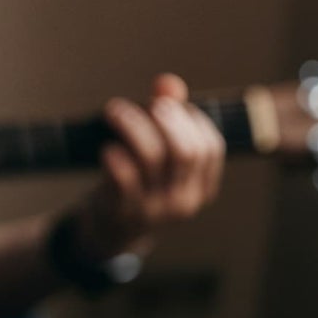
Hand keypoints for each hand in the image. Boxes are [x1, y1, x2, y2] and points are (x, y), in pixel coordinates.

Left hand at [71, 74, 224, 262]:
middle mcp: (183, 201)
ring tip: (114, 111)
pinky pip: (122, 178)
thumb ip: (167, 119)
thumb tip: (167, 82)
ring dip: (132, 126)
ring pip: (151, 158)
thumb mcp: (159, 159)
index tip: (168, 106)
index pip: (211, 147)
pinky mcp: (122, 212)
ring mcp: (153, 209)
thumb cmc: (138, 186)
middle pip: (184, 150)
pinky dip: (114, 156)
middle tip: (145, 104)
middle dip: (165, 119)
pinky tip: (106, 147)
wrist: (111, 234)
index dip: (191, 120)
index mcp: (202, 188)